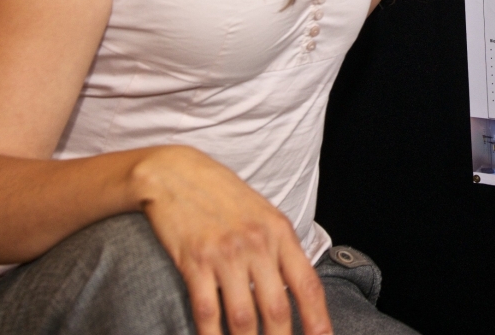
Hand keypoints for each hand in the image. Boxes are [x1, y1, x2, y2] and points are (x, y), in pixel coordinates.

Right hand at [132, 146, 330, 334]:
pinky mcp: (194, 261)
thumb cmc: (223, 197)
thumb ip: (280, 250)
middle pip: (277, 309)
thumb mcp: (263, 215)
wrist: (176, 174)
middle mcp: (258, 245)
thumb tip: (295, 290)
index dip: (318, 320)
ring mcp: (226, 254)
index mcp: (280, 234)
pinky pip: (207, 310)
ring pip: (243, 318)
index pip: (307, 285)